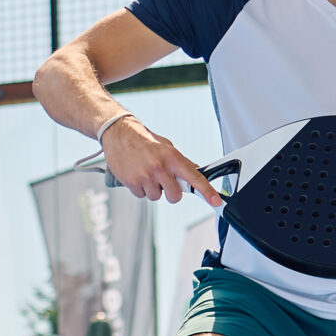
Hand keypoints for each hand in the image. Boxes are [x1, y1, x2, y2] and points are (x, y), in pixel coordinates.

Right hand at [102, 116, 224, 207]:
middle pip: (175, 196)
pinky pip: (142, 195)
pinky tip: (137, 175)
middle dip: (171, 193)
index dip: (207, 191)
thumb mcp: (167, 147)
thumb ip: (182, 162)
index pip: (195, 177)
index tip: (216, 201)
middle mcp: (160, 167)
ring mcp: (145, 176)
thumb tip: (197, 172)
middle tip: (164, 182)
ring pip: (156, 197)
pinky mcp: (132, 182)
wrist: (119, 134)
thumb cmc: (143, 140)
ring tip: (146, 174)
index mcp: (172, 157)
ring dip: (153, 189)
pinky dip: (140, 188)